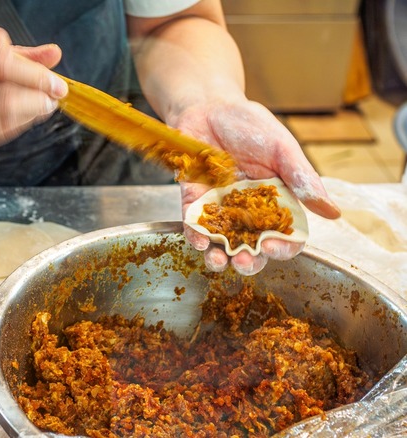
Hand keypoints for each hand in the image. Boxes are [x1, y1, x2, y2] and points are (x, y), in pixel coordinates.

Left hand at [173, 98, 340, 275]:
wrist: (208, 106)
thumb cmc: (249, 123)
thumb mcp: (282, 148)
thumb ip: (303, 179)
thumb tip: (333, 212)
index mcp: (276, 201)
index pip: (285, 235)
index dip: (283, 248)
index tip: (274, 248)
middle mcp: (247, 211)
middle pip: (252, 247)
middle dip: (248, 261)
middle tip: (243, 262)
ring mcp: (219, 208)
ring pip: (221, 243)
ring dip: (219, 257)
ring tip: (218, 260)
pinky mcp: (193, 201)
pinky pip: (193, 224)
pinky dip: (195, 235)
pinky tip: (198, 240)